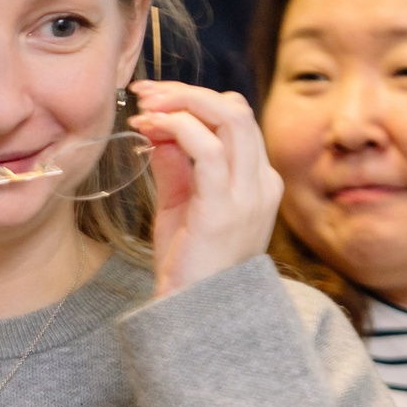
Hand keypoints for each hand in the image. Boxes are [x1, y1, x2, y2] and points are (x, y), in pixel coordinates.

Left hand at [128, 81, 284, 299]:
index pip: (235, 118)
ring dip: (181, 102)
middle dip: (187, 92)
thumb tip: (158, 127)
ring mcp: (248, 196)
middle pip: (235, 108)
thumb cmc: (189, 263)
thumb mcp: (181, 205)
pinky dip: (177, 128)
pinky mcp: (225, 209)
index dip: (194, 100)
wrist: (196, 315)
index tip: (154, 101)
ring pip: (228, 118)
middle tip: (146, 93)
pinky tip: (151, 129)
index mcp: (257, 180)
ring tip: (145, 106)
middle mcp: (261, 183)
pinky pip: (208, 150)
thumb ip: (175, 165)